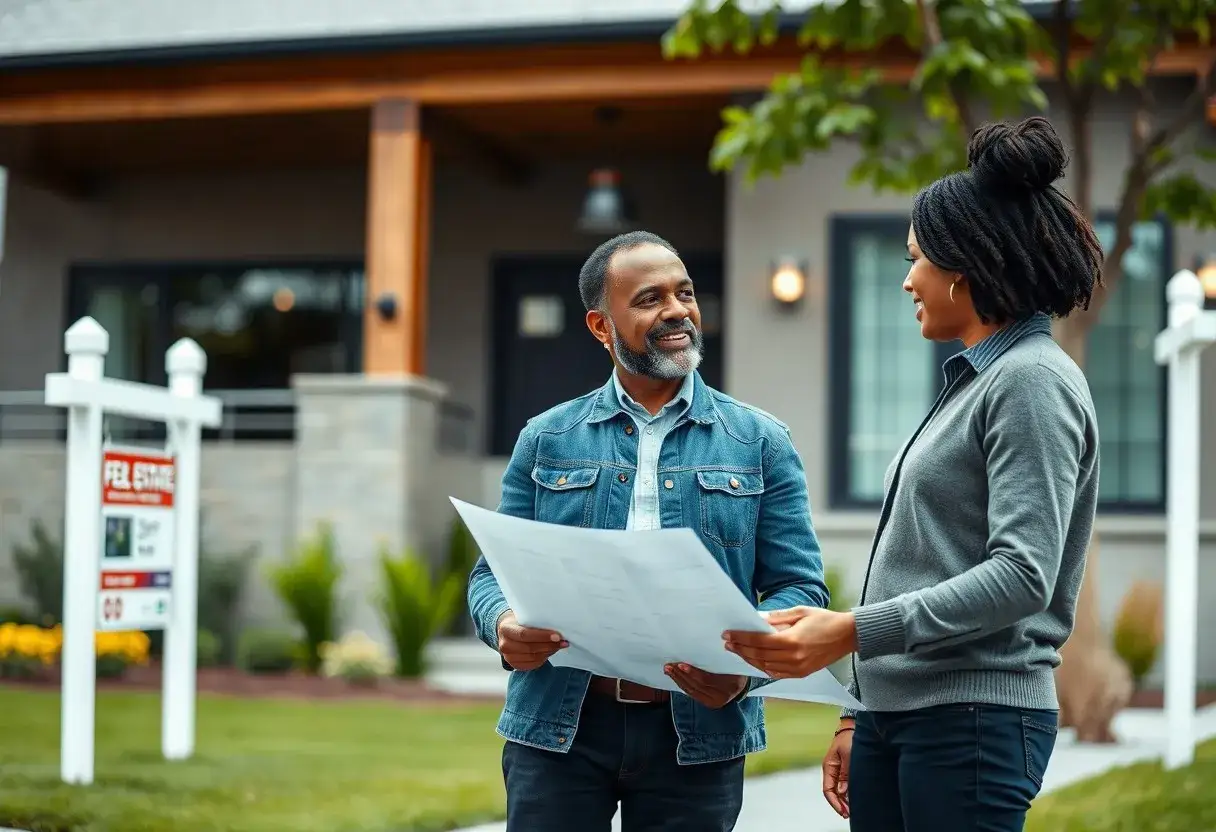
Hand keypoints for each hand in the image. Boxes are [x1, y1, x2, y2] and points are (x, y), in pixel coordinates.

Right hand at [496, 610, 567, 670]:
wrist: (507, 630)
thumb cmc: (518, 621)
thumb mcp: (523, 616)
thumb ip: (535, 620)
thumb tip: (556, 624)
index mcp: (505, 629)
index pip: (524, 634)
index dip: (542, 636)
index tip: (557, 636)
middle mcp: (504, 645)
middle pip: (530, 647)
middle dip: (549, 645)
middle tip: (563, 641)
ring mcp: (508, 657)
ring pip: (533, 657)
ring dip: (549, 651)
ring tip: (559, 645)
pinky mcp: (515, 665)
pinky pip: (533, 664)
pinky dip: (544, 658)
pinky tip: (550, 651)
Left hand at [664, 662, 746, 708]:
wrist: (742, 684)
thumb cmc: (736, 668)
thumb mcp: (733, 661)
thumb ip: (719, 657)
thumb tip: (700, 644)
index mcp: (731, 684)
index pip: (707, 679)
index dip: (692, 672)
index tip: (681, 664)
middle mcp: (723, 696)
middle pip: (697, 685)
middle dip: (681, 675)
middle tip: (669, 665)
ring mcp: (715, 702)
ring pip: (692, 691)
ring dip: (678, 680)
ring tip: (668, 670)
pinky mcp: (709, 703)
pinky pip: (693, 694)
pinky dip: (683, 685)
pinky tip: (676, 678)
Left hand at [722, 607, 857, 678]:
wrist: (848, 635)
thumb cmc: (825, 620)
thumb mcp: (799, 612)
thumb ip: (777, 617)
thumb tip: (756, 619)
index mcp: (792, 640)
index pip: (758, 641)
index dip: (740, 638)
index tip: (727, 634)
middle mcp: (793, 657)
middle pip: (759, 655)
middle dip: (740, 649)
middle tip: (727, 643)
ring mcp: (798, 668)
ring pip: (765, 666)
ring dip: (749, 659)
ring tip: (738, 651)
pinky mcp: (802, 674)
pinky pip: (776, 673)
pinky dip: (763, 668)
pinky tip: (755, 660)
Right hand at [822, 720, 853, 818]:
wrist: (853, 726)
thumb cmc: (850, 738)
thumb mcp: (848, 755)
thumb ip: (846, 773)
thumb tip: (843, 790)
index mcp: (829, 767)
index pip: (828, 790)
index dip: (835, 803)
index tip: (844, 812)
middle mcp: (831, 770)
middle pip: (833, 793)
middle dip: (840, 804)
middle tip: (850, 814)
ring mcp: (838, 770)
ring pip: (838, 790)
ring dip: (845, 800)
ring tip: (853, 809)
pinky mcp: (845, 769)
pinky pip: (844, 785)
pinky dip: (848, 793)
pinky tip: (854, 798)